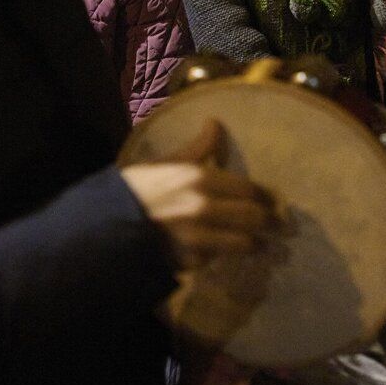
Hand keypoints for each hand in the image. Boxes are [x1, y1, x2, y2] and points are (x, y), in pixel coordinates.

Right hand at [120, 120, 278, 267]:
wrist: (103, 228)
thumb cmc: (134, 190)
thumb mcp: (165, 163)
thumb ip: (196, 148)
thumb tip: (215, 122)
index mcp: (198, 178)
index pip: (247, 188)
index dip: (266, 196)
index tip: (275, 201)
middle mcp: (202, 207)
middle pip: (252, 217)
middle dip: (270, 223)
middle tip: (282, 227)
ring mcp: (196, 238)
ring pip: (241, 243)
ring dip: (255, 245)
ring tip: (264, 246)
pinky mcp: (187, 262)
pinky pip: (214, 260)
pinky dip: (220, 258)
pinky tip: (226, 256)